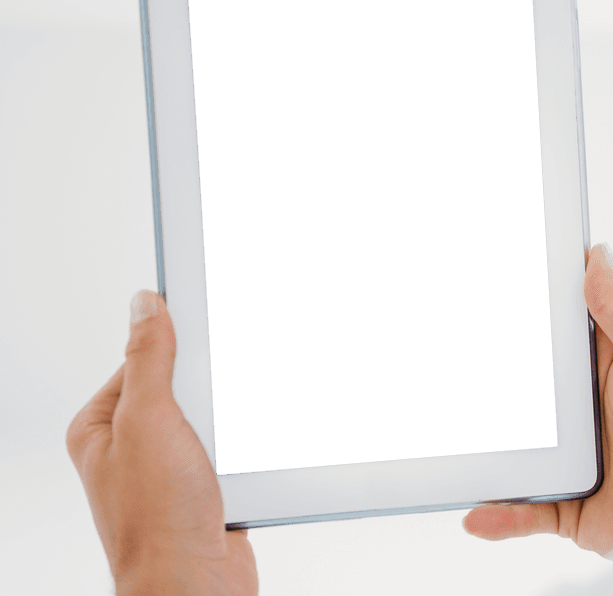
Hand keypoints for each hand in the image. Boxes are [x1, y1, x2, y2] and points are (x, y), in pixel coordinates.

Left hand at [67, 291, 256, 595]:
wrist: (195, 585)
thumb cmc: (158, 519)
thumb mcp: (149, 420)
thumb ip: (149, 360)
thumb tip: (146, 304)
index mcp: (102, 426)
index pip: (142, 359)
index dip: (177, 341)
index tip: (208, 318)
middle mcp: (133, 446)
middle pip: (185, 385)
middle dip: (213, 388)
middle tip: (221, 399)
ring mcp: (171, 468)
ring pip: (216, 417)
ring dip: (235, 421)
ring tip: (233, 439)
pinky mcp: (207, 487)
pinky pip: (235, 447)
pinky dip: (249, 447)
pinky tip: (251, 456)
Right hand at [464, 244, 612, 554]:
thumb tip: (598, 255)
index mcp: (611, 362)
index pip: (561, 323)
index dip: (528, 302)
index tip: (489, 279)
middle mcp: (588, 405)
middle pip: (526, 381)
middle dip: (490, 375)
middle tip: (445, 361)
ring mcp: (575, 454)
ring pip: (515, 442)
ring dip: (486, 446)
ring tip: (446, 443)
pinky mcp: (569, 501)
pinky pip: (523, 506)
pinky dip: (499, 511)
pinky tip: (476, 513)